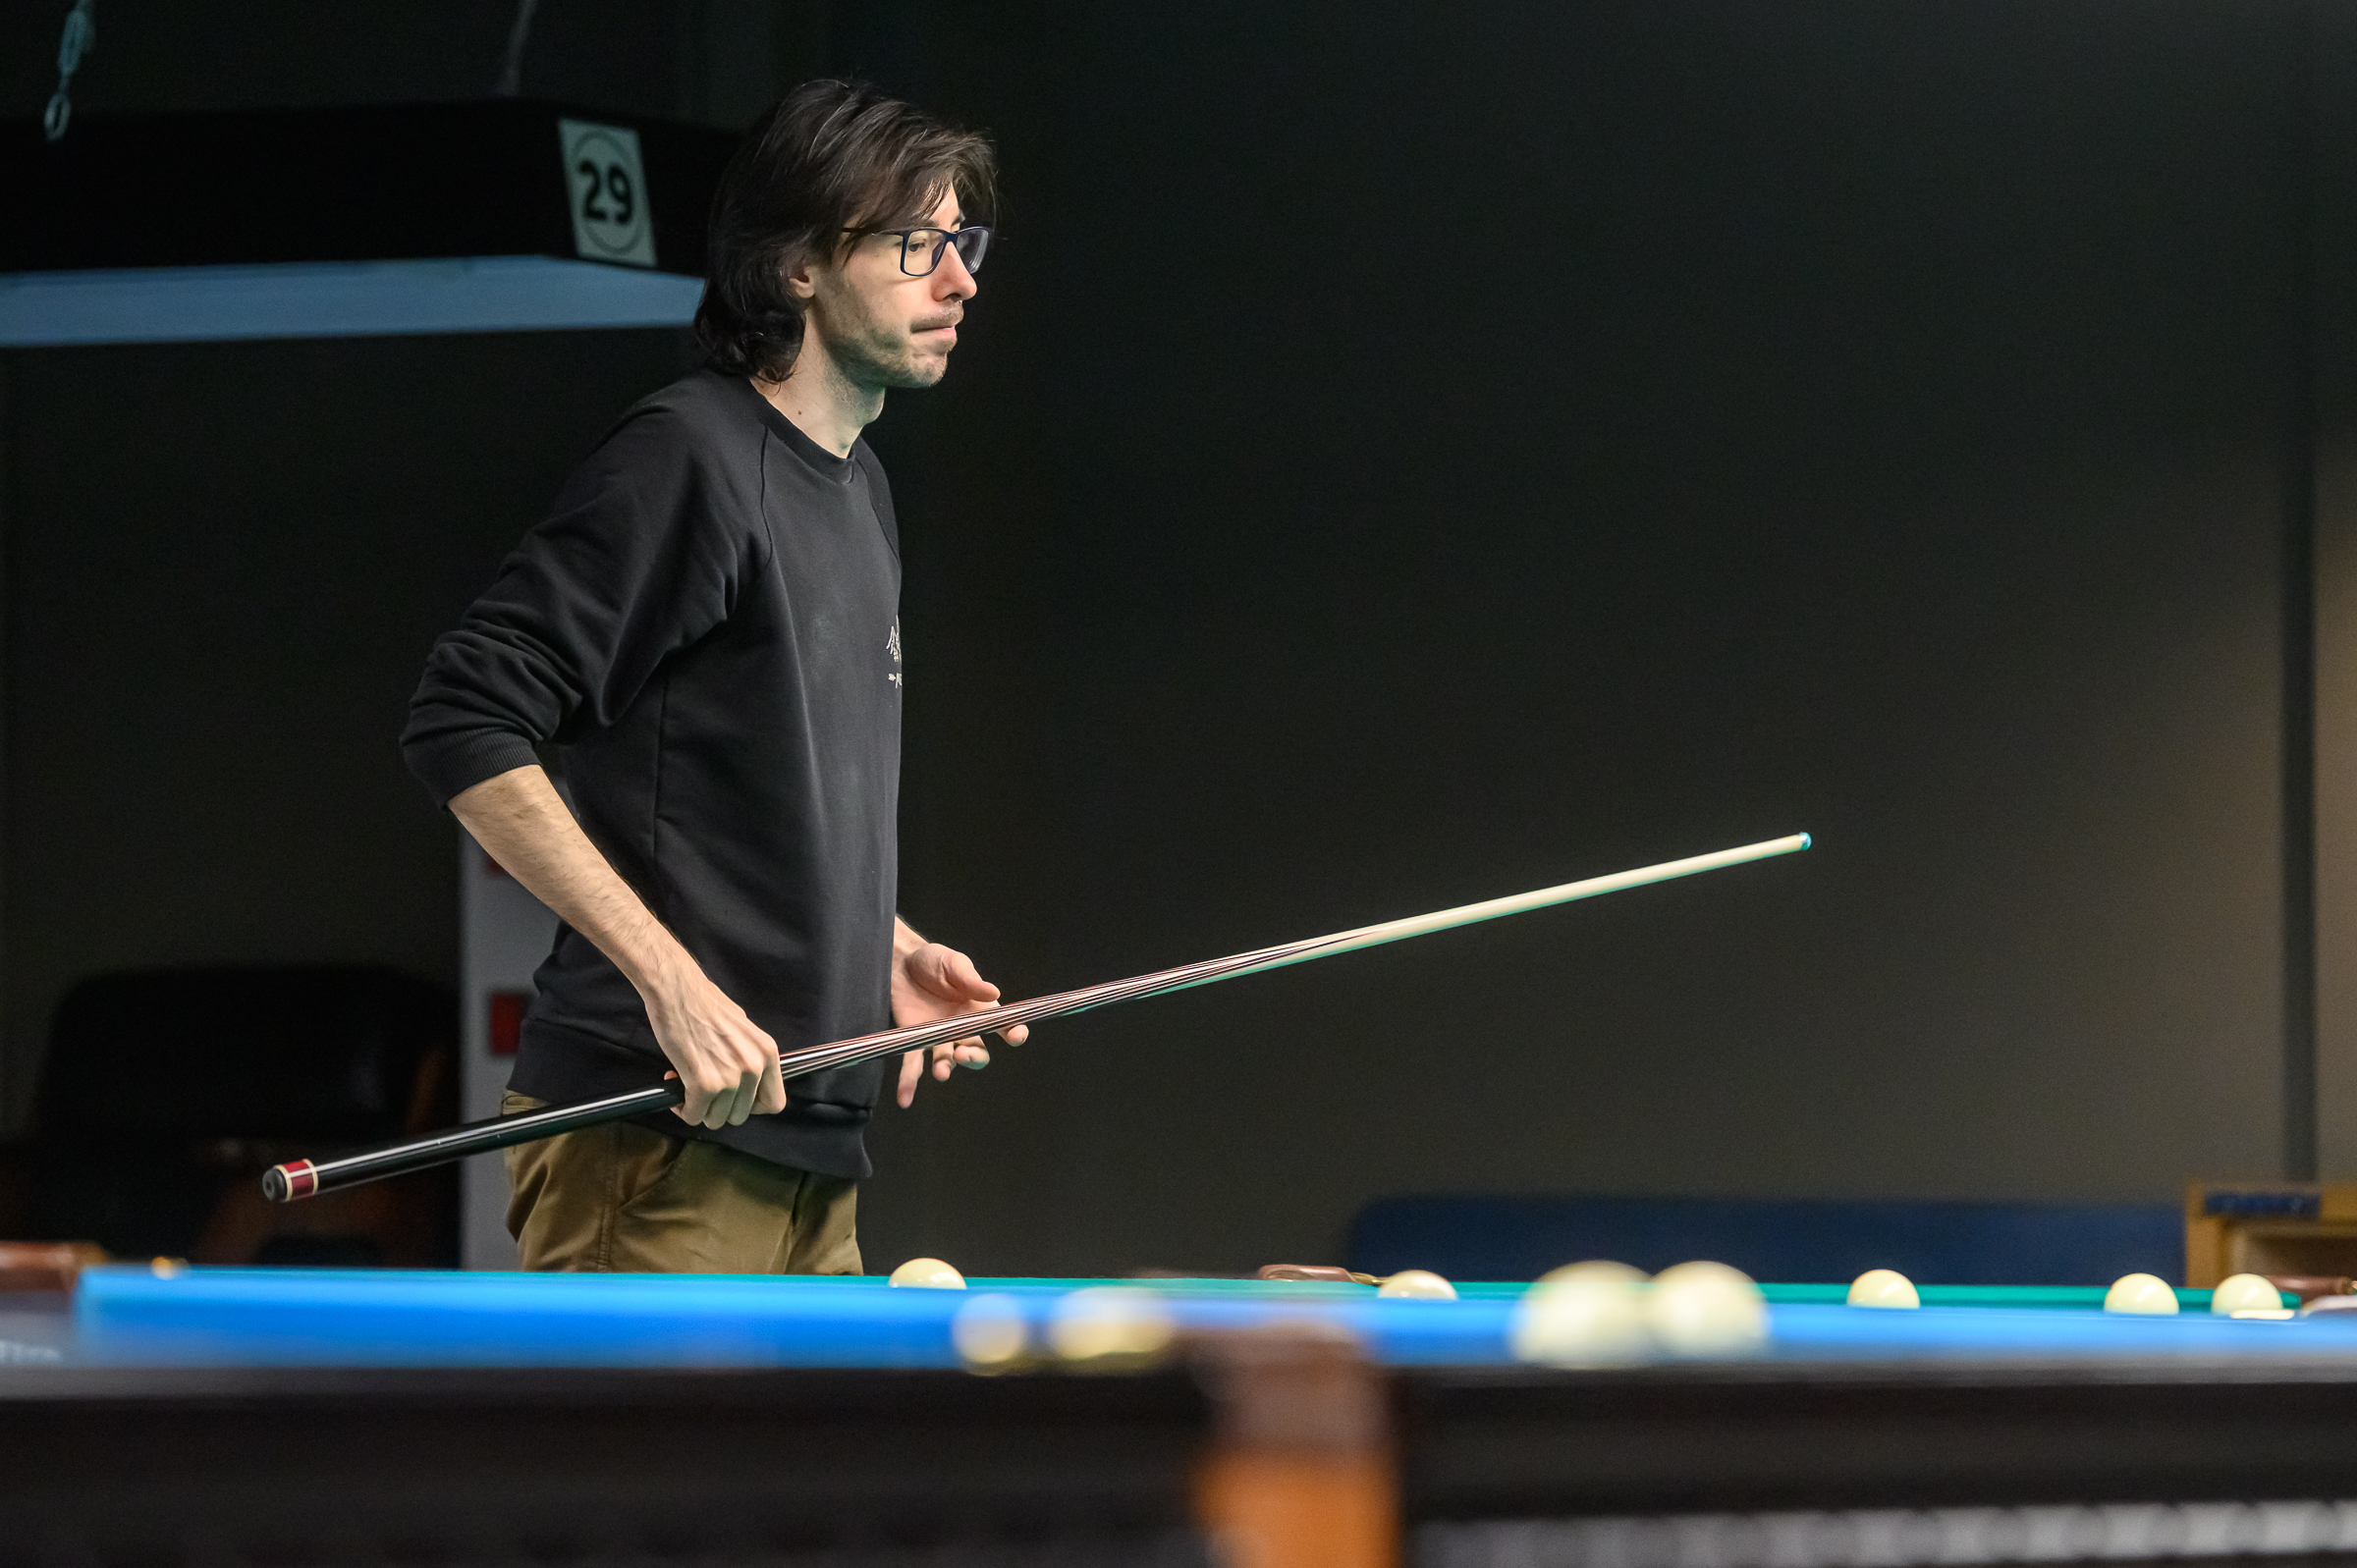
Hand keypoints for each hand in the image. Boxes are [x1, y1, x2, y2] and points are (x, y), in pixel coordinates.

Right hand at [641, 960, 786, 1128]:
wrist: (678, 990)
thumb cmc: (705, 1005)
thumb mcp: (744, 1031)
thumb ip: (750, 1057)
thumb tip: (746, 1082)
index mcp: (767, 1053)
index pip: (774, 1103)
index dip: (752, 1107)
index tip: (735, 1099)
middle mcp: (753, 1068)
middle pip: (741, 1116)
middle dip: (720, 1108)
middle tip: (704, 1090)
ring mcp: (730, 1078)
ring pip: (716, 1119)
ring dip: (700, 1108)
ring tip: (688, 1086)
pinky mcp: (703, 1084)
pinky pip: (695, 1114)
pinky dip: (684, 1108)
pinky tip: (676, 1085)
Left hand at [892, 942, 1028, 1107]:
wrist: (900, 962)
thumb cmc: (933, 960)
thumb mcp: (954, 963)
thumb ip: (971, 980)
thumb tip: (994, 993)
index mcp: (979, 1008)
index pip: (1003, 1025)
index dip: (1014, 1032)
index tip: (1017, 1036)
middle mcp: (963, 1028)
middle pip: (977, 1051)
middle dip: (974, 1058)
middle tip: (962, 1054)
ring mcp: (939, 1037)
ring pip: (948, 1061)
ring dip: (946, 1069)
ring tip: (941, 1072)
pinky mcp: (915, 1041)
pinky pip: (914, 1065)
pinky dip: (909, 1083)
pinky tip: (905, 1100)